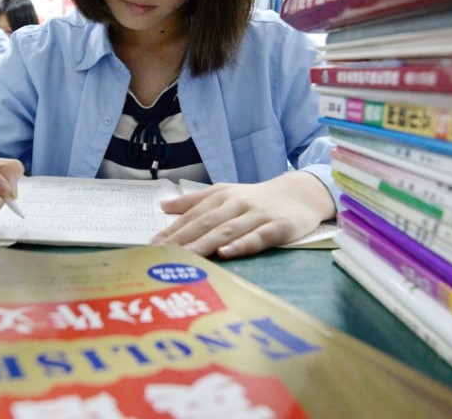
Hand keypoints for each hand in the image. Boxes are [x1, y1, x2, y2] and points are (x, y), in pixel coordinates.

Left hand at [151, 171, 335, 258]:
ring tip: (185, 256)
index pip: (192, 216)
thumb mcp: (225, 193)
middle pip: (206, 223)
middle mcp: (236, 204)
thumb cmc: (256, 198)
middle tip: (160, 256)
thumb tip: (163, 206)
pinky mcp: (278, 227)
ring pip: (227, 230)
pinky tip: (226, 253)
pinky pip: (258, 237)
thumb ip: (194, 200)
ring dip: (205, 244)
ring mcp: (257, 215)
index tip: (151, 246)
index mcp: (221, 197)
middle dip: (182, 240)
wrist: (300, 193)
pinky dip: (242, 244)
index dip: (171, 231)